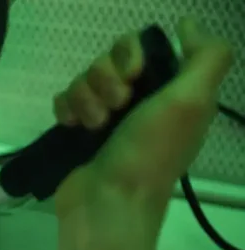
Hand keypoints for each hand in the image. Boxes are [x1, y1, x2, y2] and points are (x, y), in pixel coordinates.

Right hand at [53, 18, 232, 233]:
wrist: (105, 203)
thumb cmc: (148, 154)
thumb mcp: (191, 102)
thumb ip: (205, 57)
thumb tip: (188, 26)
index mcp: (170, 93)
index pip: (142, 47)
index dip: (130, 54)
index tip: (132, 75)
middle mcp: (140, 102)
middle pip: (109, 60)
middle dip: (105, 79)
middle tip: (115, 108)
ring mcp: (106, 118)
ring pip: (84, 80)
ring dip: (85, 99)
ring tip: (93, 127)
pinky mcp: (79, 132)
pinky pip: (64, 101)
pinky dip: (66, 110)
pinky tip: (72, 127)